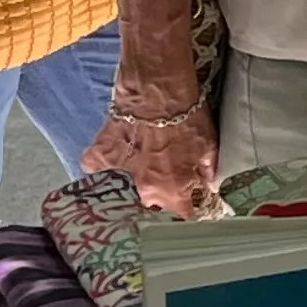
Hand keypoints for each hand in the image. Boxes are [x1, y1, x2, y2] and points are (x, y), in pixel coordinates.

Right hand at [82, 91, 220, 217]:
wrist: (156, 93)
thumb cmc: (187, 118)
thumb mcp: (209, 145)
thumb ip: (208, 170)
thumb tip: (209, 185)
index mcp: (173, 189)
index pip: (184, 213)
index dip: (190, 208)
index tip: (193, 201)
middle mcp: (144, 189)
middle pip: (154, 204)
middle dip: (163, 195)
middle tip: (169, 176)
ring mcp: (119, 174)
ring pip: (126, 188)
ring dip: (135, 179)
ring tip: (142, 164)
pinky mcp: (99, 157)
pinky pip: (96, 169)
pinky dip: (103, 165)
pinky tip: (113, 155)